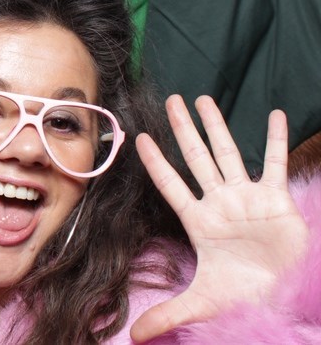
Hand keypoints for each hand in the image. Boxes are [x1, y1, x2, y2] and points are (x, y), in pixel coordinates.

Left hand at [129, 95, 307, 341]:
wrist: (283, 292)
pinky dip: (275, 139)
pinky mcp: (276, 198)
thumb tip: (135, 336)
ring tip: (204, 98)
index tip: (138, 138)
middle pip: (196, 158)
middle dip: (184, 130)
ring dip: (217, 126)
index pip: (170, 184)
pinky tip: (274, 114)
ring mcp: (247, 196)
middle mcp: (219, 201)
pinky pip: (275, 163)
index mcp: (198, 220)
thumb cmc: (244, 292)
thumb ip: (168, 314)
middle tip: (171, 101)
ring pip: (228, 153)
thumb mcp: (202, 302)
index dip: (155, 163)